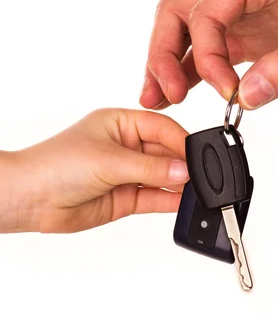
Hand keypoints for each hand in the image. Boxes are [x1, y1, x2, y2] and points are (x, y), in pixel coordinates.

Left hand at [0, 109, 188, 232]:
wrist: (30, 199)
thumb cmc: (55, 165)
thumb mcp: (108, 160)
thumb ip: (149, 168)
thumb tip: (182, 170)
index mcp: (121, 123)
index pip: (161, 127)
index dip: (181, 140)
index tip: (199, 154)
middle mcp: (126, 146)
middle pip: (165, 153)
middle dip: (182, 164)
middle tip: (201, 176)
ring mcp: (126, 173)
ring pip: (162, 177)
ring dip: (178, 184)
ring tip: (196, 191)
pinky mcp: (125, 197)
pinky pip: (155, 198)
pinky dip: (170, 201)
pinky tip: (183, 202)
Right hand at [140, 0, 277, 109]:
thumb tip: (249, 94)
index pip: (207, 12)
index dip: (208, 56)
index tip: (226, 89)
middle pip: (182, 14)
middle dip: (165, 53)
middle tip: (161, 92)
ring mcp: (250, 12)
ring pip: (194, 33)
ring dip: (174, 63)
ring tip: (158, 97)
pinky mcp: (259, 35)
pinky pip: (217, 51)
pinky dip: (200, 71)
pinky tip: (186, 91)